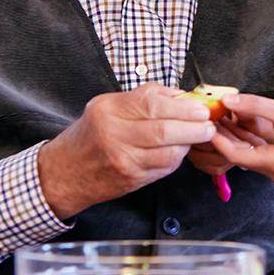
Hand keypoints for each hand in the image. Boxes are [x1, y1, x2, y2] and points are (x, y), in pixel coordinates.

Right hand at [37, 84, 215, 218]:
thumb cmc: (90, 134)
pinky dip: (176, 159)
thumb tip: (180, 95)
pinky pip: (163, 168)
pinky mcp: (130, 179)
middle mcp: (114, 135)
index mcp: (109, 110)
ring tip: (198, 136)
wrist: (65, 172)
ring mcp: (123, 160)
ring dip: (189, 144)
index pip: (152, 105)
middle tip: (208, 125)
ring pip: (168, 153)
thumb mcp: (108, 105)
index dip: (182, 108)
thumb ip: (144, 97)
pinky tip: (179, 151)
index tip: (200, 109)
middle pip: (164, 131)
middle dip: (193, 128)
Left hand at [211, 93, 273, 184]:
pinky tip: (238, 118)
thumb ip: (254, 106)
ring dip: (236, 134)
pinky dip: (249, 135)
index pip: (236, 156)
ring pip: (249, 151)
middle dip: (225, 135)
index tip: (206, 124)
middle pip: (241, 155)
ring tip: (221, 114)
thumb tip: (227, 100)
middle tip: (209, 118)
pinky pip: (260, 149)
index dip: (219, 139)